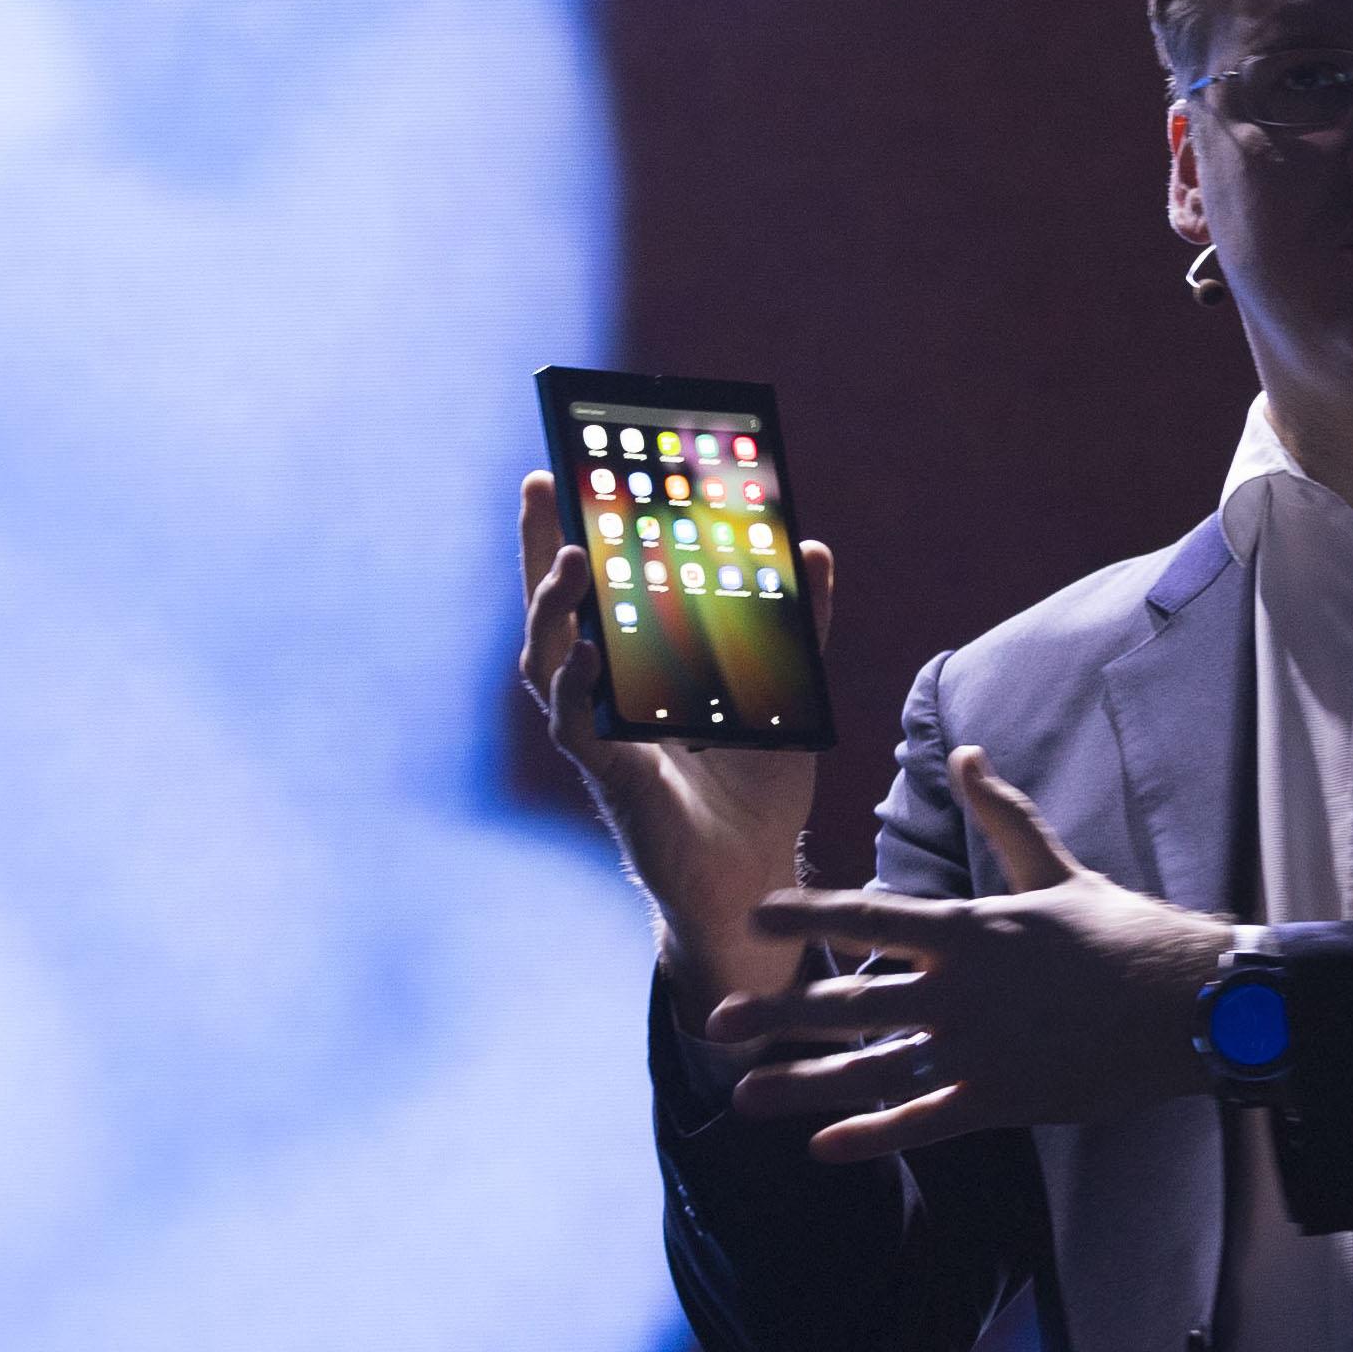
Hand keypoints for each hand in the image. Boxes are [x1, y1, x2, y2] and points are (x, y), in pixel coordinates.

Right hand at [517, 469, 833, 1020]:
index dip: (574, 532)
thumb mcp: (786, 693)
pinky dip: (583, 686)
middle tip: (542, 483)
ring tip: (575, 559)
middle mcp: (602, 699)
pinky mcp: (611, 779)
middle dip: (541, 547)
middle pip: (554, 611)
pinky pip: (579, 727)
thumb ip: (798, 625)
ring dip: (557, 609)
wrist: (756, 881)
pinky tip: (595, 650)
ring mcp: (598, 738)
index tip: (567, 469)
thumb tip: (811, 549)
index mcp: (634, 673)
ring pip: (551, 662)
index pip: (593, 590)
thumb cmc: (756, 792)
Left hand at [707, 745, 1233, 1162]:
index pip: (871, 917)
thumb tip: (966, 751)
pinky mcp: (1001, 1098)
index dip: (809, 917)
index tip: (754, 915)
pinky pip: (925, 1121)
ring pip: (873, 1069)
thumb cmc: (1121, 931)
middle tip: (714, 1020)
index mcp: (970, 927)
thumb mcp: (1054, 868)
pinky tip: (824, 1146)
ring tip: (746, 1095)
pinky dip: (873, 1134)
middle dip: (779, 1011)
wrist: (1187, 1002)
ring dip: (805, 1084)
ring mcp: (978, 1048)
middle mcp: (960, 988)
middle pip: (851, 999)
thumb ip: (1002, 814)